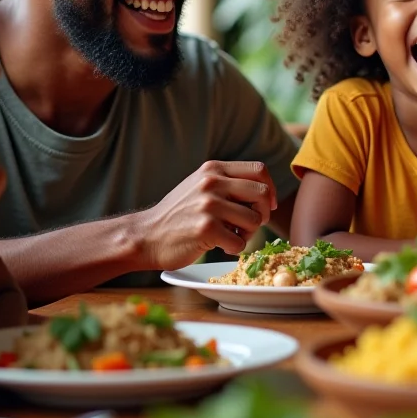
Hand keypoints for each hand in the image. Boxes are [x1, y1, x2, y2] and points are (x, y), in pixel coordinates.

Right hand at [139, 160, 277, 269]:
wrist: (146, 236)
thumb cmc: (178, 215)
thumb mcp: (200, 185)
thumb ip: (227, 182)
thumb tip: (266, 192)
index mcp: (214, 169)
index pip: (259, 170)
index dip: (270, 189)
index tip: (268, 205)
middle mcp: (212, 182)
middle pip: (262, 194)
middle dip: (262, 213)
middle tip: (249, 225)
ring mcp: (209, 205)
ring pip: (254, 220)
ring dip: (248, 234)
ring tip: (231, 236)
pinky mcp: (206, 228)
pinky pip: (240, 242)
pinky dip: (234, 248)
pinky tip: (220, 246)